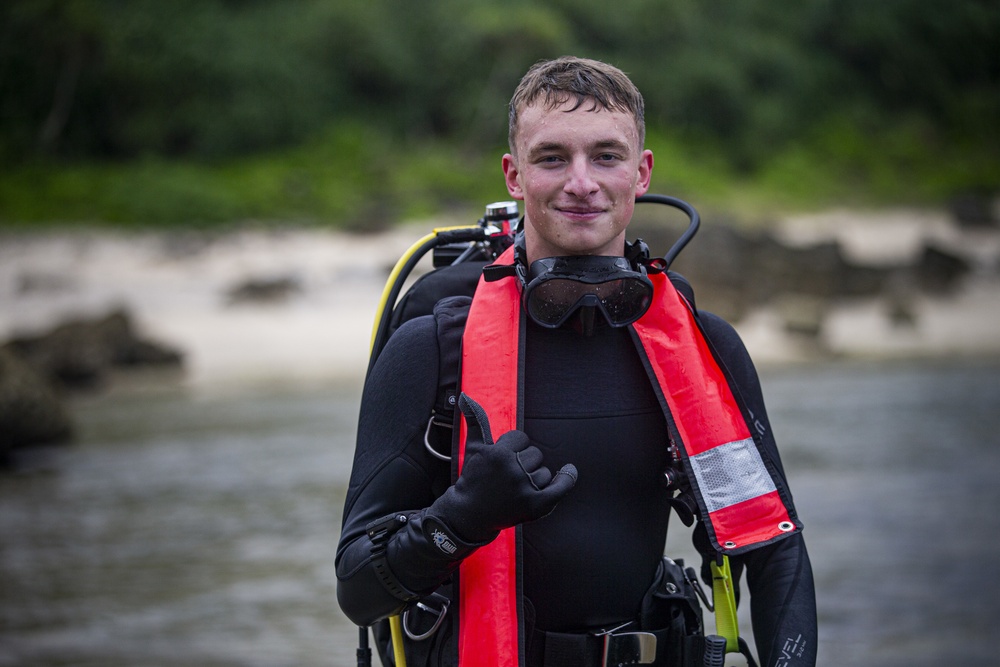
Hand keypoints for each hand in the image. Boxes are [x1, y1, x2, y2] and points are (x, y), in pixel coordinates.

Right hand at [428, 393, 577, 543]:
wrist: (469, 514)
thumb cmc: (473, 478)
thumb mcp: (473, 448)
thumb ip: (475, 420)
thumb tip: (465, 396)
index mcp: (498, 453)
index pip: (522, 438)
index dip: (514, 447)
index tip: (504, 459)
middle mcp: (512, 470)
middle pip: (535, 454)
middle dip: (524, 462)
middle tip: (508, 476)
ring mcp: (524, 489)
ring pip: (544, 472)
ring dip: (535, 477)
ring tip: (517, 486)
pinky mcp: (533, 506)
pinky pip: (559, 488)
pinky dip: (567, 479)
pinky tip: (569, 471)